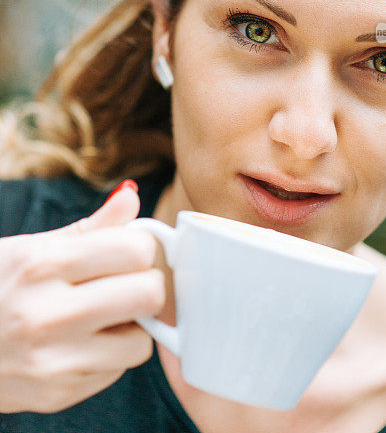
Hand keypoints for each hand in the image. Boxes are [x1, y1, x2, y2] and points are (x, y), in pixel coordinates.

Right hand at [0, 182, 164, 413]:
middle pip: (148, 294)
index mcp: (43, 264)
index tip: (130, 252)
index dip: (141, 247)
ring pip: (141, 340)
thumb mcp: (31, 249)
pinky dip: (110, 355)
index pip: (135, 250)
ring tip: (101, 316)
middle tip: (127, 283)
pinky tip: (82, 343)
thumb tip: (131, 196)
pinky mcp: (58, 395)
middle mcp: (47, 314)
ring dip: (131, 326)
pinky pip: (118, 370)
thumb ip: (90, 227)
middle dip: (146, 285)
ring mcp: (53, 360)